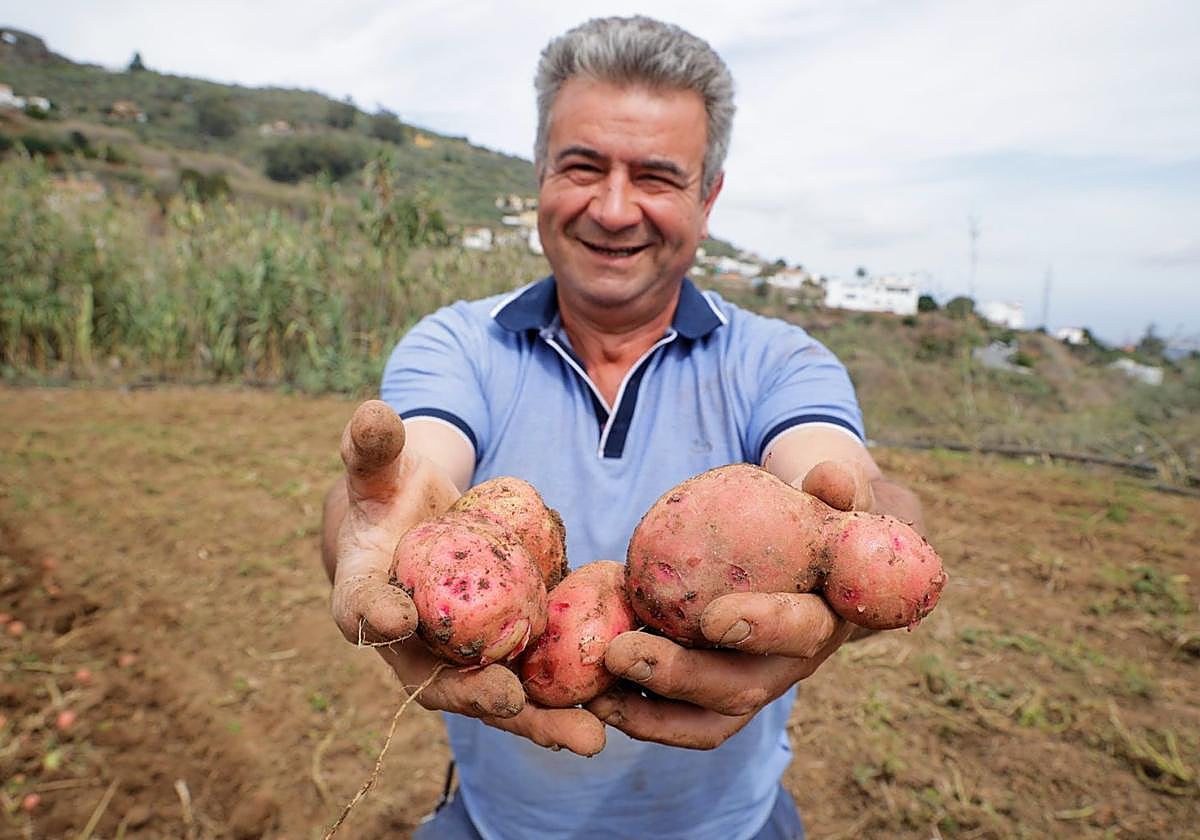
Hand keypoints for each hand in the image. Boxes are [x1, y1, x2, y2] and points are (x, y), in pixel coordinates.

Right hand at [329, 401, 605, 755]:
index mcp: (363, 594)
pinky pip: (531, 684)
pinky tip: (613, 714)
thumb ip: (372, 444)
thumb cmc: (388, 491)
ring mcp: (454, 658)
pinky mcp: (496, 656)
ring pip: (492, 695)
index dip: (373, 614)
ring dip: (536, 721)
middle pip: (434, 679)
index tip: (395, 618)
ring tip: (588, 739)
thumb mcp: (378, 464)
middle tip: (508, 700)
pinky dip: (566, 703)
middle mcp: (407, 644)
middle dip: (472, 694)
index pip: (359, 608)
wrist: (407, 522)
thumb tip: (374, 411)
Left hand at [585, 460, 871, 749]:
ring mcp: (755, 686)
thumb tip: (829, 477)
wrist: (816, 569)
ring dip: (647, 710)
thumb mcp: (833, 505)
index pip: (799, 630)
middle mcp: (790, 667)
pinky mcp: (721, 699)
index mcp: (824, 619)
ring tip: (594, 688)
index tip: (712, 618)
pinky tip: (594, 692)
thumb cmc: (818, 527)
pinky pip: (683, 721)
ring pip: (707, 717)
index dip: (761, 627)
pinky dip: (640, 715)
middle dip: (678, 677)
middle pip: (740, 688)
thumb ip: (834, 489)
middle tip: (620, 652)